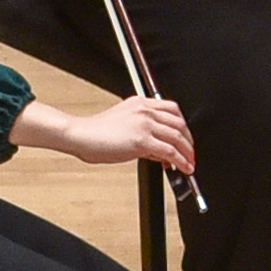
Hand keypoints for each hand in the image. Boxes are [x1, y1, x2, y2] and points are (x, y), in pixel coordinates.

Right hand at [28, 94, 194, 172]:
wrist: (80, 135)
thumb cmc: (94, 133)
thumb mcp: (121, 125)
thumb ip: (141, 133)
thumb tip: (158, 150)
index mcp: (139, 103)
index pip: (171, 109)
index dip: (182, 125)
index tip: (185, 137)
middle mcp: (144, 110)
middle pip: (179, 122)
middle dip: (188, 140)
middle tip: (191, 153)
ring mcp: (144, 124)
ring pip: (177, 137)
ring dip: (187, 152)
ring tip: (190, 163)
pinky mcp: (142, 140)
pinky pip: (169, 151)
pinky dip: (180, 161)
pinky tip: (182, 168)